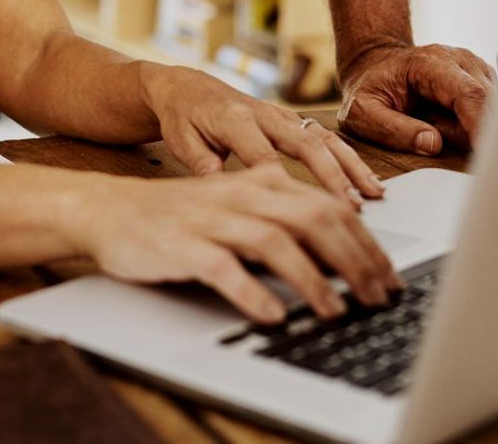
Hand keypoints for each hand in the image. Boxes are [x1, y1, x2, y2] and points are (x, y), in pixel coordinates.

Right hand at [74, 162, 400, 322]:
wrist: (109, 209)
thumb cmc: (181, 216)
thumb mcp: (239, 208)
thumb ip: (285, 222)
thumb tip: (342, 256)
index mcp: (263, 182)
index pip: (328, 205)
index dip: (364, 241)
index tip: (388, 274)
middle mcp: (242, 195)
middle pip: (313, 219)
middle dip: (354, 260)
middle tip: (377, 296)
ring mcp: (212, 218)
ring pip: (275, 242)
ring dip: (312, 280)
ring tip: (335, 311)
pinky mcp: (182, 244)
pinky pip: (223, 267)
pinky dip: (251, 292)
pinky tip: (273, 314)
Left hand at [141, 64, 385, 203]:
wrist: (187, 87)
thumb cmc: (184, 117)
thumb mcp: (183, 140)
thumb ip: (202, 164)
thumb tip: (219, 191)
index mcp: (235, 119)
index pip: (263, 154)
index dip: (283, 182)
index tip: (302, 212)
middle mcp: (265, 114)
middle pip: (305, 144)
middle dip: (332, 175)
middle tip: (352, 204)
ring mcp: (282, 116)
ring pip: (323, 139)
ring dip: (350, 165)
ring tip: (373, 193)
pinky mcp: (291, 120)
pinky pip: (324, 137)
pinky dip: (347, 158)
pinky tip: (366, 180)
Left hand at [337, 42, 494, 155]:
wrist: (375, 63)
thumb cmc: (369, 85)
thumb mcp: (363, 112)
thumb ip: (393, 129)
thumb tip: (432, 144)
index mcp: (431, 62)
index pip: (470, 94)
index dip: (482, 126)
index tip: (486, 156)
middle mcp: (460, 60)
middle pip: (486, 106)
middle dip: (466, 132)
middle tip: (430, 129)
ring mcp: (474, 68)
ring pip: (490, 113)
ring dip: (465, 129)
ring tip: (432, 120)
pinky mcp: (481, 80)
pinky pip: (487, 114)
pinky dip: (468, 125)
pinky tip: (445, 117)